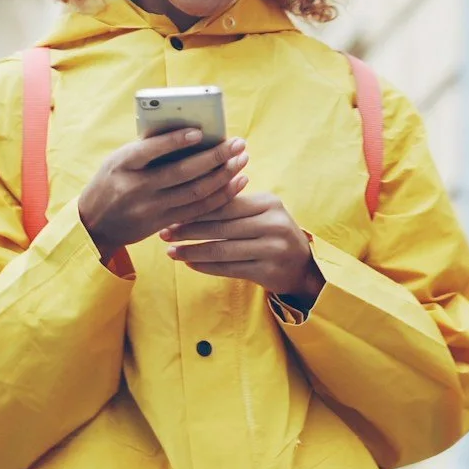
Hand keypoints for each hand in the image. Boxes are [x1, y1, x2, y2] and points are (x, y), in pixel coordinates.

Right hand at [78, 131, 250, 259]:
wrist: (94, 224)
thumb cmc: (111, 181)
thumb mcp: (118, 160)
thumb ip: (147, 148)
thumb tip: (188, 131)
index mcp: (123, 165)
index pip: (150, 150)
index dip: (175, 141)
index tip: (200, 131)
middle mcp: (137, 188)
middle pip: (182, 173)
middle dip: (215, 157)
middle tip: (238, 143)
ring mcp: (151, 208)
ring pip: (195, 193)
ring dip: (223, 176)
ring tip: (242, 160)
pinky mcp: (163, 224)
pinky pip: (198, 210)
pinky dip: (220, 196)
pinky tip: (236, 182)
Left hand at [163, 189, 324, 303]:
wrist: (303, 266)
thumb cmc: (273, 233)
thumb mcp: (262, 212)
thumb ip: (234, 204)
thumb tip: (191, 197)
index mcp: (269, 203)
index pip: (226, 204)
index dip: (197, 209)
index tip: (173, 212)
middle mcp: (273, 224)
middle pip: (222, 227)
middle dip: (189, 230)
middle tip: (165, 232)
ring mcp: (272, 249)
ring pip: (222, 250)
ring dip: (192, 251)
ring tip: (171, 251)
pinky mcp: (268, 272)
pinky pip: (229, 268)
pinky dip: (206, 267)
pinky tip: (189, 264)